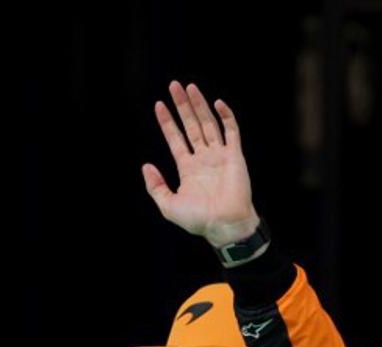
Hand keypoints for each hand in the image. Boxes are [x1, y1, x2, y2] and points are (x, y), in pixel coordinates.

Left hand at [143, 81, 259, 247]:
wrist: (224, 225)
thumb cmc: (198, 220)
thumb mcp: (168, 205)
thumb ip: (156, 186)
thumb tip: (146, 165)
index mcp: (188, 168)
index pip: (175, 138)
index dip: (167, 122)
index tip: (159, 105)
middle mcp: (203, 158)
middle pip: (191, 125)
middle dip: (182, 106)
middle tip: (174, 86)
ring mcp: (219, 156)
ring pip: (208, 123)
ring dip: (199, 105)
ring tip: (190, 87)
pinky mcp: (235, 156)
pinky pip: (231, 132)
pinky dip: (226, 117)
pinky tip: (217, 103)